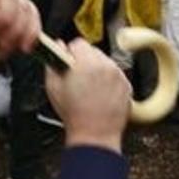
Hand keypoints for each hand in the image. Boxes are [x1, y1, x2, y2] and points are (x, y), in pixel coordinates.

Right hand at [45, 39, 130, 153]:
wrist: (95, 135)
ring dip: (97, 70)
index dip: (70, 53)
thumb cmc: (75, 115)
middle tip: (77, 78)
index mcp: (86, 62)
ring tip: (89, 89)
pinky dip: (109, 81)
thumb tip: (56, 48)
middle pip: (93, 51)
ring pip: (105, 62)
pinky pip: (116, 75)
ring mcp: (118, 75)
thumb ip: (52, 63)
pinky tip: (100, 95)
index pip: (78, 42)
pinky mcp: (127, 86)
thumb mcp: (53, 87)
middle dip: (84, 61)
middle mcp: (106, 66)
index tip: (67, 61)